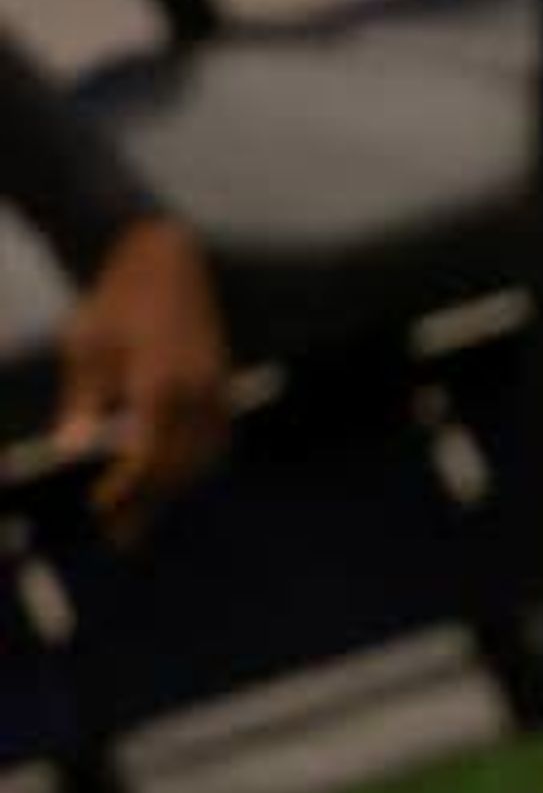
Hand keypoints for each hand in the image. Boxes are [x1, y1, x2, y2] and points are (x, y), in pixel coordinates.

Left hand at [53, 212, 231, 532]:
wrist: (161, 256)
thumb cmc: (113, 300)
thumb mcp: (84, 349)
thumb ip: (80, 404)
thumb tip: (69, 452)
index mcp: (159, 383)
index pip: (149, 458)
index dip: (126, 490)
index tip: (99, 506)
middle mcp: (196, 391)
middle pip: (179, 468)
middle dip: (149, 503)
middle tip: (120, 536)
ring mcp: (216, 388)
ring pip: (205, 459)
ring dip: (174, 488)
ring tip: (143, 512)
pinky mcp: (223, 383)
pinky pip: (217, 439)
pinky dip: (196, 464)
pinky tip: (172, 474)